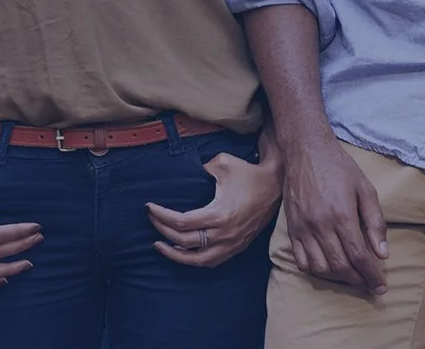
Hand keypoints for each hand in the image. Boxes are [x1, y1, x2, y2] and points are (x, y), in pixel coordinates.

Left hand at [147, 150, 280, 266]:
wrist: (275, 186)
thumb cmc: (248, 173)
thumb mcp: (221, 163)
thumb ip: (200, 169)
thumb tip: (186, 174)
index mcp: (219, 214)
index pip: (181, 222)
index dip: (161, 216)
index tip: (149, 207)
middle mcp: (225, 234)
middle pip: (185, 242)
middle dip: (163, 230)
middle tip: (151, 220)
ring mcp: (232, 243)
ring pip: (199, 260)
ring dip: (176, 255)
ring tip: (161, 245)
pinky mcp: (238, 246)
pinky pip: (213, 261)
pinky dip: (195, 259)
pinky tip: (184, 252)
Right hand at [278, 129, 387, 293]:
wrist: (306, 150)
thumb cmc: (339, 168)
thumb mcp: (366, 189)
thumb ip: (375, 222)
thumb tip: (383, 254)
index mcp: (342, 215)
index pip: (359, 256)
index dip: (372, 276)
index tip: (380, 287)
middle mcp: (321, 225)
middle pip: (340, 266)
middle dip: (358, 280)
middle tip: (369, 285)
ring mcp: (303, 227)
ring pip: (320, 267)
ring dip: (337, 277)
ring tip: (350, 276)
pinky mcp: (291, 227)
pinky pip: (300, 259)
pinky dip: (314, 269)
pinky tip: (326, 266)